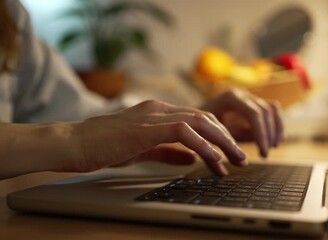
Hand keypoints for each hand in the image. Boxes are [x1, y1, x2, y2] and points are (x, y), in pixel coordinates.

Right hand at [72, 100, 246, 175]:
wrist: (75, 143)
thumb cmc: (104, 146)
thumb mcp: (143, 149)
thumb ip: (169, 151)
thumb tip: (193, 157)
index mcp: (159, 111)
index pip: (198, 118)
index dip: (217, 134)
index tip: (229, 152)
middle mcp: (160, 108)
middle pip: (205, 117)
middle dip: (227, 137)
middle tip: (240, 157)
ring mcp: (154, 115)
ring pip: (200, 122)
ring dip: (222, 141)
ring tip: (235, 159)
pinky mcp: (148, 127)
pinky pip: (185, 133)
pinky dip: (203, 146)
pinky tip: (213, 159)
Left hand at [202, 88, 283, 157]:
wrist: (193, 117)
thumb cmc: (200, 127)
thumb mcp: (212, 135)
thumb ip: (229, 143)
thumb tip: (246, 158)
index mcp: (230, 97)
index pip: (253, 113)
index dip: (261, 133)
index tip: (262, 152)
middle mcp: (242, 94)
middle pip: (264, 111)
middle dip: (268, 134)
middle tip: (265, 154)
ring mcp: (249, 97)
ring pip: (272, 109)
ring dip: (276, 129)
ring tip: (273, 147)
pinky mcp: (254, 103)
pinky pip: (272, 110)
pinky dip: (277, 124)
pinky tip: (275, 141)